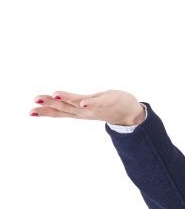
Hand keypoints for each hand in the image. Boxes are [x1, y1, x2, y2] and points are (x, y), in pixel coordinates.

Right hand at [30, 89, 145, 125]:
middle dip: (50, 104)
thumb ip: (70, 103)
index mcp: (78, 112)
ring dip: (66, 100)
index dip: (45, 112)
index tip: (30, 112)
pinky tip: (83, 103)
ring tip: (54, 96)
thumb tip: (53, 100)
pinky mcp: (106, 102)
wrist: (129, 113)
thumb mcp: (85, 106)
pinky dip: (89, 103)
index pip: (59, 112)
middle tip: (35, 100)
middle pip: (65, 108)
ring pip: (78, 104)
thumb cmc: (105, 107)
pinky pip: (97, 103)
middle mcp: (84, 112)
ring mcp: (95, 107)